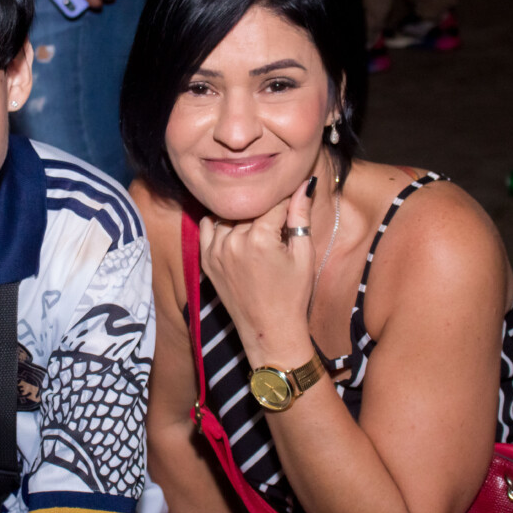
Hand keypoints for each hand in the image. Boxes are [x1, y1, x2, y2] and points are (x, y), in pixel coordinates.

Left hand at [198, 177, 315, 359]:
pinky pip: (209, 226)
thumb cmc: (292, 295)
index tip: (293, 202)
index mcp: (259, 238)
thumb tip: (306, 183)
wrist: (269, 330)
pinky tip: (237, 231)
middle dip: (266, 209)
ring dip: (244, 216)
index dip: (288, 201)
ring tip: (260, 230)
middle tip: (278, 220)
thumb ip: (300, 215)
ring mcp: (215, 250)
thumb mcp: (303, 254)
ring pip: (230, 215)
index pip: (274, 202)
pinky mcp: (206, 259)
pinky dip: (221, 224)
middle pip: (251, 208)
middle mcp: (232, 241)